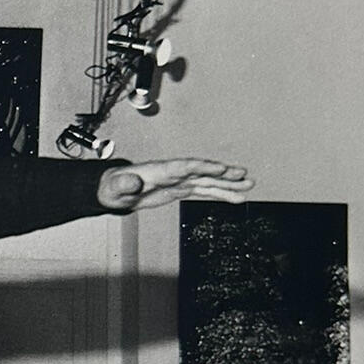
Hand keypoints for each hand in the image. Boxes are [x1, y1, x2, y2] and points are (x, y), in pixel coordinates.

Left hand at [97, 159, 253, 212]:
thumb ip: (125, 185)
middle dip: (223, 173)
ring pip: (208, 182)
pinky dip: (220, 194)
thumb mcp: (116, 188)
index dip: (204, 166)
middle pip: (203, 172)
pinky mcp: (181, 190)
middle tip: (244, 175)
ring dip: (228, 185)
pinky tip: (235, 197)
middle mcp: (174, 173)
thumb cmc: (115, 187)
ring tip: (249, 186)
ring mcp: (179, 181)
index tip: (220, 169)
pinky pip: (204, 191)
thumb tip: (132, 184)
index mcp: (161, 170)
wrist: (115, 191)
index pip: (186, 166)